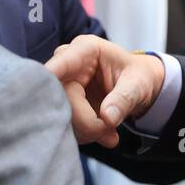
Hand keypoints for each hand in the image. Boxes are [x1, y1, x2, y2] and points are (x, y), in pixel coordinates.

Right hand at [45, 34, 164, 147]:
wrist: (136, 89)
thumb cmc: (137, 77)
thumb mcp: (137, 85)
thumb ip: (124, 99)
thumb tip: (107, 117)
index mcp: (85, 50)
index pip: (61, 63)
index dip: (49, 78)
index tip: (46, 95)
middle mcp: (67, 65)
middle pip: (61, 97)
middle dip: (85, 121)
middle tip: (109, 131)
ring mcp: (61, 85)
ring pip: (60, 113)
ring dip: (85, 131)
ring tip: (110, 132)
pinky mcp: (62, 103)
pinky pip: (65, 123)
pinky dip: (83, 134)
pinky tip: (101, 132)